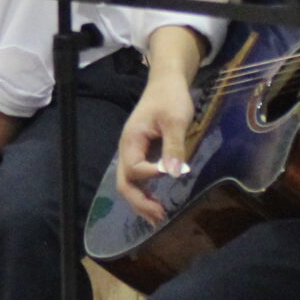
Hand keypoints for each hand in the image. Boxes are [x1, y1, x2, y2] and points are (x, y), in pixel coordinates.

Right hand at [115, 73, 197, 223]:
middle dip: (139, 201)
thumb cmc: (170, 98)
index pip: (134, 168)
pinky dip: (145, 193)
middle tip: (159, 215)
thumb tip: (174, 174)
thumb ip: (173, 147)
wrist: (167, 82)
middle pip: (124, 182)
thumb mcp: (175, 120)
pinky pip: (138, 179)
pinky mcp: (142, 154)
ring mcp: (133, 153)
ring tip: (158, 216)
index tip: (170, 173)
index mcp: (131, 141)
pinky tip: (157, 202)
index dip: (150, 175)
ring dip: (141, 201)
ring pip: (129, 183)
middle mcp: (128, 150)